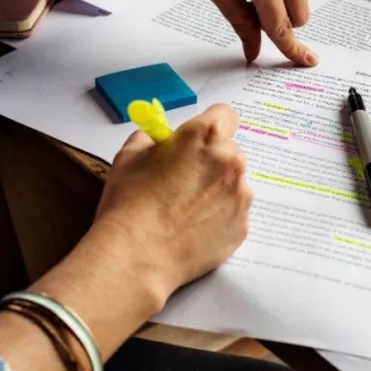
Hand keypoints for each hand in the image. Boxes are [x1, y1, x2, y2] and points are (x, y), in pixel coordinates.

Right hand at [93, 104, 252, 298]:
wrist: (135, 256)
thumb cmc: (129, 203)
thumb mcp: (130, 155)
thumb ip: (152, 137)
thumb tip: (161, 138)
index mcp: (205, 136)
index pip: (225, 114)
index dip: (210, 125)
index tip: (199, 140)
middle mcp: (231, 161)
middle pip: (230, 151)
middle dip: (212, 161)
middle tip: (184, 181)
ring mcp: (241, 195)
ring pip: (234, 184)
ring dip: (217, 190)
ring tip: (185, 211)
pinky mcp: (242, 226)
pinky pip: (234, 213)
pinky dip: (219, 218)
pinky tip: (193, 229)